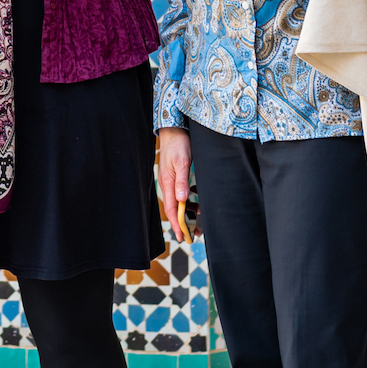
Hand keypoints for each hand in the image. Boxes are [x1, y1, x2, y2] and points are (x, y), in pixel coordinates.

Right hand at [157, 126, 192, 245]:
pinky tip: (197, 204)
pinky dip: (189, 202)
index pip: (171, 209)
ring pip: (179, 203)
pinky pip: (182, 194)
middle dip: (183, 223)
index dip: (177, 224)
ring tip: (199, 221)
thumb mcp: (182, 162)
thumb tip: (181, 200)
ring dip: (188, 213)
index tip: (183, 237)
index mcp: (167, 183)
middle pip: (174, 209)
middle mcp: (168, 185)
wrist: (175, 130)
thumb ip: (182, 181)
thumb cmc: (178, 145)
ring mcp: (172, 181)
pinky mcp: (176, 177)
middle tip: (195, 234)